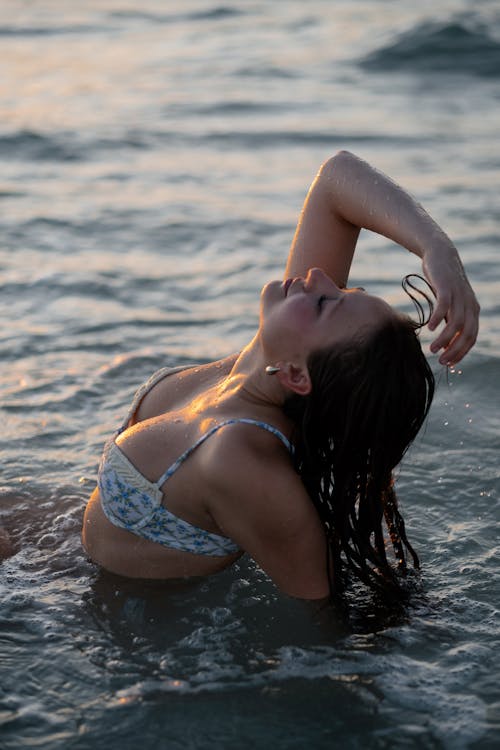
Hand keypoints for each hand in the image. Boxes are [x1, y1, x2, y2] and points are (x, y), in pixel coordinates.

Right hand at [422, 246, 479, 365]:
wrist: (441, 256)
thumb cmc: (443, 284)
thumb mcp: (449, 307)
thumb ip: (449, 325)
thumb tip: (445, 347)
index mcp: (472, 310)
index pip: (471, 338)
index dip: (461, 353)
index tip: (448, 364)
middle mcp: (469, 304)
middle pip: (466, 334)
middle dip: (454, 350)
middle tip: (440, 361)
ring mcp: (459, 295)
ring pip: (456, 323)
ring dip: (444, 339)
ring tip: (431, 349)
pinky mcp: (447, 287)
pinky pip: (444, 306)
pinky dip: (438, 319)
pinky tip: (430, 328)